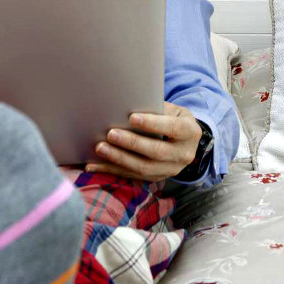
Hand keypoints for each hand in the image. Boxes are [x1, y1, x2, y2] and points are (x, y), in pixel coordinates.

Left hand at [85, 102, 201, 181]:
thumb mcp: (172, 110)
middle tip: (110, 134)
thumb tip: (125, 105)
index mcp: (190, 132)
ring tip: (99, 149)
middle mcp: (183, 154)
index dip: (152, 124)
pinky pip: (132, 176)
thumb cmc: (173, 119)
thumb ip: (155, 109)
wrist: (186, 142)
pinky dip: (111, 171)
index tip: (131, 117)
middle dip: (132, 143)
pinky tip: (94, 166)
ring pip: (143, 168)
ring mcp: (171, 170)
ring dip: (119, 159)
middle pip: (156, 152)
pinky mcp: (157, 178)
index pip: (172, 128)